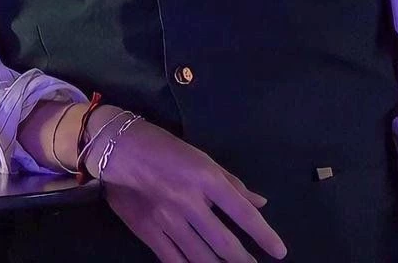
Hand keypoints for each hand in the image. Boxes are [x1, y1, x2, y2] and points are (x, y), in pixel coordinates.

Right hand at [86, 113, 287, 262]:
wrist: (117, 148)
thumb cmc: (163, 147)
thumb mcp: (200, 157)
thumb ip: (230, 182)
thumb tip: (259, 203)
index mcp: (206, 177)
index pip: (243, 212)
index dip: (264, 235)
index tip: (279, 251)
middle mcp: (190, 201)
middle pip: (224, 242)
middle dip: (243, 261)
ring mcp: (168, 220)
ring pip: (201, 257)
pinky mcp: (148, 233)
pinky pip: (174, 261)